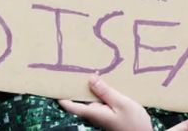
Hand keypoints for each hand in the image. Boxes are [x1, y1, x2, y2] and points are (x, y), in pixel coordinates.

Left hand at [59, 75, 187, 130]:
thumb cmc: (134, 122)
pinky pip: (98, 98)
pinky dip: (98, 88)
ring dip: (87, 85)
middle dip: (75, 83)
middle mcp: (93, 113)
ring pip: (89, 97)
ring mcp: (100, 113)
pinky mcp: (107, 112)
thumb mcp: (121, 103)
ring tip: (84, 67)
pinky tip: (101, 78)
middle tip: (70, 65)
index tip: (54, 80)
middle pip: (78, 98)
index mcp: (93, 112)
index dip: (60, 93)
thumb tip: (89, 78)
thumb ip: (105, 91)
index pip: (69, 104)